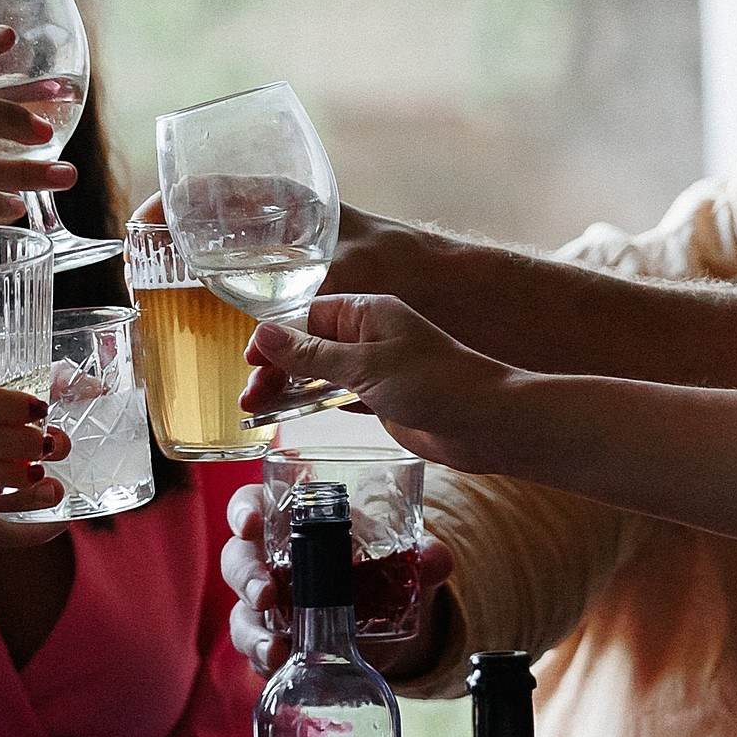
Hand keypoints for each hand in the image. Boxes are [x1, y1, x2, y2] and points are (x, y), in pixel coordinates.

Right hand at [221, 483, 454, 678]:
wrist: (388, 618)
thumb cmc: (378, 566)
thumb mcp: (402, 557)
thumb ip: (423, 554)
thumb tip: (436, 559)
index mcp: (291, 521)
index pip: (252, 504)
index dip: (244, 511)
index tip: (250, 524)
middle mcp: (270, 560)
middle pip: (237, 559)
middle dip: (246, 577)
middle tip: (266, 595)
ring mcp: (267, 604)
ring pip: (241, 611)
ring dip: (252, 631)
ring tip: (275, 650)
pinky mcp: (273, 640)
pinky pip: (255, 650)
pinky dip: (264, 660)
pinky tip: (280, 668)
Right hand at [243, 295, 525, 473]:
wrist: (488, 423)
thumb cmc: (437, 383)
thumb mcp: (365, 366)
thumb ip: (312, 354)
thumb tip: (262, 333)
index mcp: (368, 312)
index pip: (307, 315)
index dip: (274, 336)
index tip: (248, 359)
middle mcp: (369, 336)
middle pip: (308, 345)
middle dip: (275, 368)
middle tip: (249, 396)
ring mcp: (375, 368)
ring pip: (319, 372)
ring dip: (288, 387)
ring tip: (257, 409)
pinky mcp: (381, 399)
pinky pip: (336, 395)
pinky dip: (312, 402)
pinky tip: (290, 413)